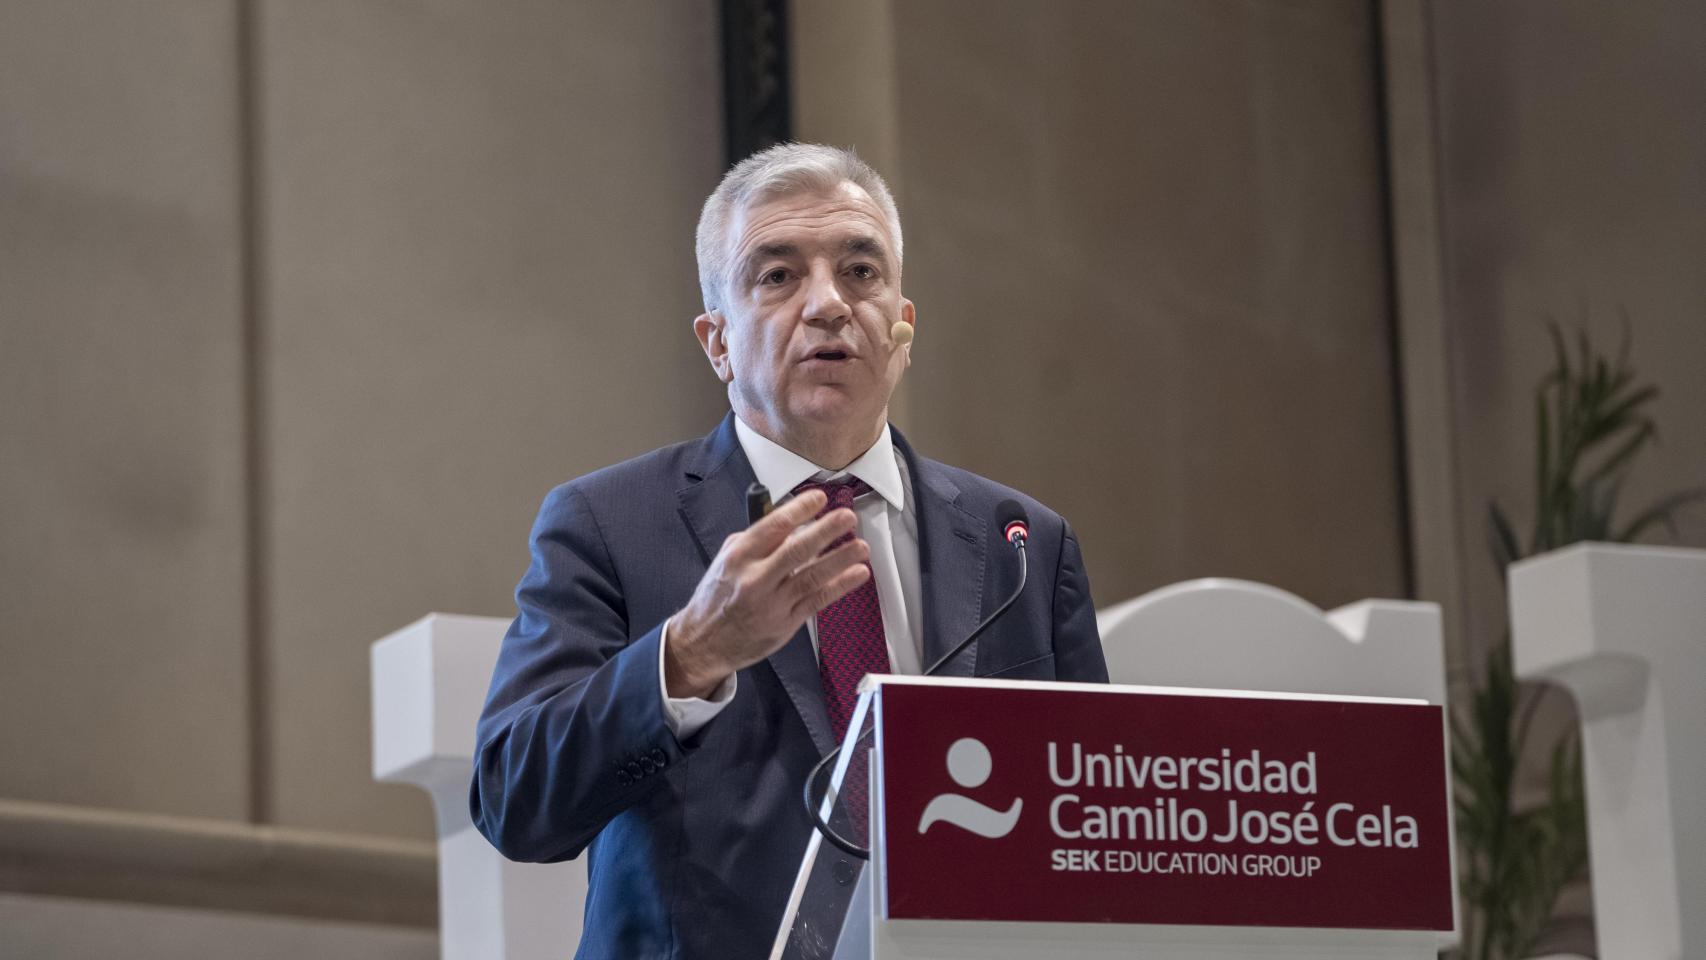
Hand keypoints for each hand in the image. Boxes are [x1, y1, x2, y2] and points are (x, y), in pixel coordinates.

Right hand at [665, 489, 870, 697]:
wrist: (706, 642)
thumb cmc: (719, 597)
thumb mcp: (728, 559)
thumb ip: (759, 541)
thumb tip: (793, 523)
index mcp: (739, 557)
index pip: (773, 526)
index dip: (800, 510)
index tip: (820, 498)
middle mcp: (756, 579)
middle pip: (797, 550)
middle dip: (826, 531)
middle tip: (847, 517)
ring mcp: (773, 603)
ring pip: (812, 577)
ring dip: (840, 559)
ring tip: (861, 546)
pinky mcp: (786, 623)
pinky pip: (818, 600)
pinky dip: (840, 586)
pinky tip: (857, 573)